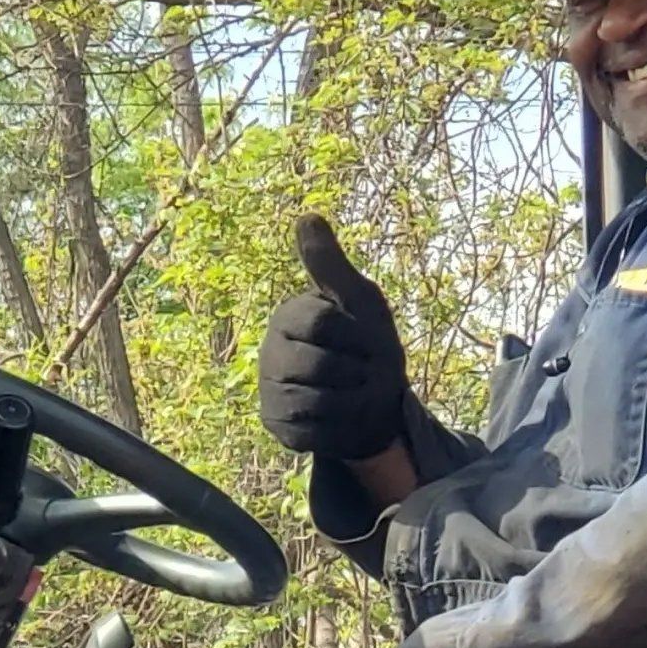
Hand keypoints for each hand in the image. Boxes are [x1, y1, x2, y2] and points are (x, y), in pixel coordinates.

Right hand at [258, 214, 407, 459]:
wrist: (377, 401)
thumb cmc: (368, 343)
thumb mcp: (360, 300)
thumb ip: (332, 265)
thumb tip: (307, 216)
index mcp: (290, 315)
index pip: (323, 323)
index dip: (356, 336)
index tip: (368, 338)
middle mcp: (270, 350)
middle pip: (317, 365)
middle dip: (354, 372)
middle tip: (363, 370)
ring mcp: (269, 389)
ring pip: (313, 401)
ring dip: (349, 401)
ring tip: (354, 393)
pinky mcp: (275, 423)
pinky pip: (308, 431)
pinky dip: (335, 426)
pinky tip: (340, 416)